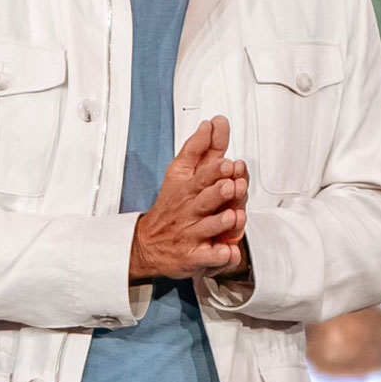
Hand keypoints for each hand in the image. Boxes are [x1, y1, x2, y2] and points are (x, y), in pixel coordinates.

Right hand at [132, 117, 246, 280]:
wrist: (147, 243)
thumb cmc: (171, 205)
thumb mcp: (179, 173)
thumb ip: (198, 148)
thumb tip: (211, 123)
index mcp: (187, 188)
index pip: (202, 175)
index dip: (215, 170)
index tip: (228, 164)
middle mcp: (190, 210)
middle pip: (206, 199)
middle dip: (219, 193)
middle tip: (231, 186)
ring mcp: (192, 233)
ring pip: (208, 228)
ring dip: (221, 223)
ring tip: (233, 217)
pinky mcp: (194, 256)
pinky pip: (208, 258)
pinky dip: (219, 256)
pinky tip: (228, 253)